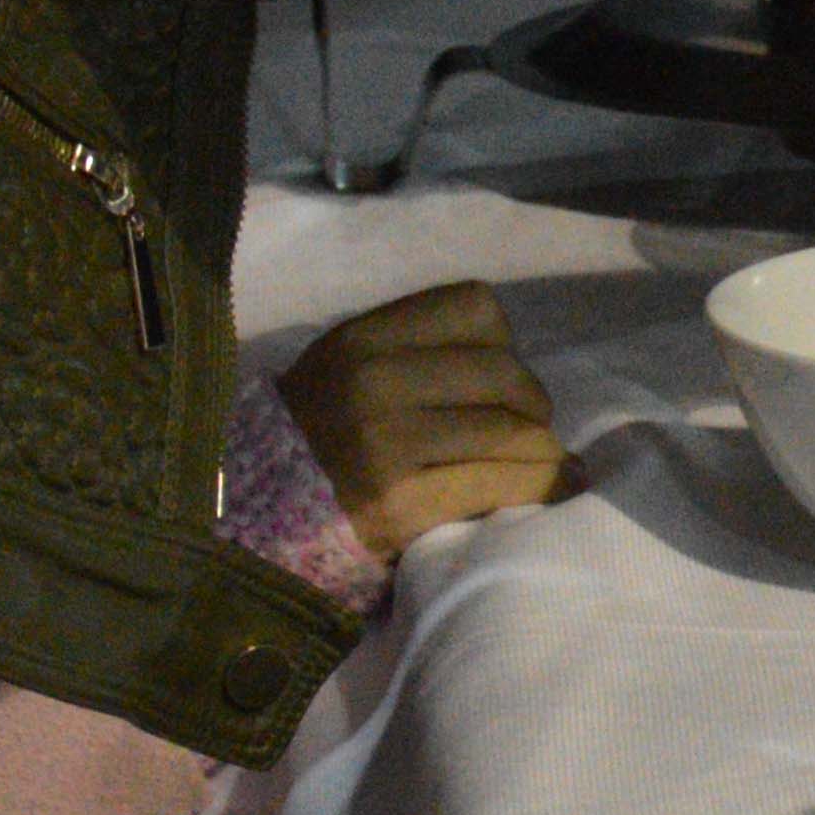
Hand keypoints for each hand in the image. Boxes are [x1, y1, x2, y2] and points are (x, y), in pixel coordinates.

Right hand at [275, 282, 570, 554]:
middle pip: (503, 373)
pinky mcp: (400, 503)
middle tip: (533, 426)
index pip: (474, 308)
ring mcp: (384, 444)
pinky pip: (498, 484)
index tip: (500, 377)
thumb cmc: (323, 431)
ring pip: (510, 432)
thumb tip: (523, 364)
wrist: (260, 506)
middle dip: (534, 403)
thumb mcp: (351, 365)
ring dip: (544, 450)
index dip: (505, 342)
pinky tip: (554, 488)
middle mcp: (372, 382)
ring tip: (547, 460)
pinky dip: (539, 486)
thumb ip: (421, 349)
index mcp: (362, 339)